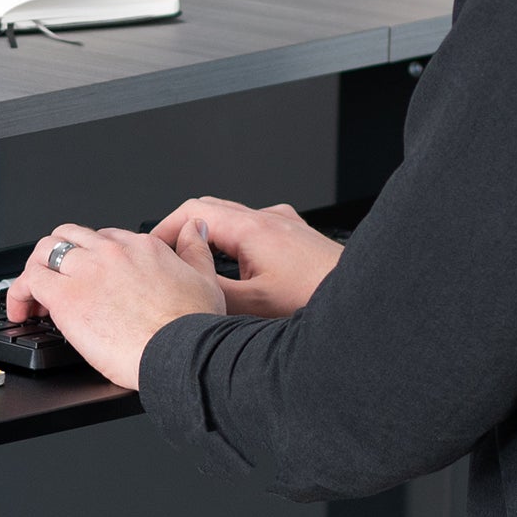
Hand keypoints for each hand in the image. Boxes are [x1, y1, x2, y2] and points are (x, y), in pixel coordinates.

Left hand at [3, 222, 226, 390]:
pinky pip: (29, 281)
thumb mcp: (204, 278)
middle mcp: (112, 252)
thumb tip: (196, 228)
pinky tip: (22, 311)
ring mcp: (87, 270)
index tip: (88, 276)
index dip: (91, 257)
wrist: (182, 352)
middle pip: (70, 236)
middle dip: (58, 256)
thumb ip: (196, 249)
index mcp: (141, 247)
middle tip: (55, 281)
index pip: (104, 238)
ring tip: (32, 295)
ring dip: (35, 270)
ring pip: (45, 251)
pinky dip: (19, 294)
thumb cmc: (193, 327)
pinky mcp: (67, 296)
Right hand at [147, 195, 343, 319]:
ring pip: (234, 219)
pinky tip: (241, 267)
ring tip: (199, 264)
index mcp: (252, 229)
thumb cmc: (318, 302)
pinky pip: (257, 228)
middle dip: (184, 230)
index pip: (192, 210)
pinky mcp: (298, 236)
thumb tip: (183, 288)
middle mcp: (269, 219)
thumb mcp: (254, 306)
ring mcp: (285, 225)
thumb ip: (213, 292)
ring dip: (211, 236)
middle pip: (211, 209)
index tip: (151, 248)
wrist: (364, 303)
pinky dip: (237, 241)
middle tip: (168, 257)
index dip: (164, 228)